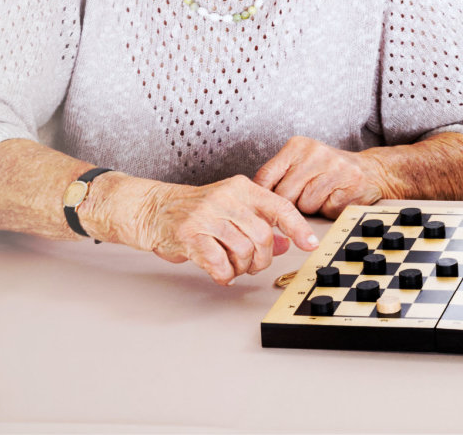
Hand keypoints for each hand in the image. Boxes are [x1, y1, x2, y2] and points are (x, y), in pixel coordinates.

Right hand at [133, 176, 317, 284]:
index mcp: (240, 187)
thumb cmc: (193, 209)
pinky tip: (221, 273)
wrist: (152, 208)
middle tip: (252, 264)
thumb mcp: (230, 208)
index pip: (279, 206)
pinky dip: (225, 275)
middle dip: (262, 259)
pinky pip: (220, 264)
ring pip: (244, 252)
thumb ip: (258, 223)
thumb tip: (286, 242)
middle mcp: (226, 198)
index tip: (310, 244)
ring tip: (232, 266)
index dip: (298, 228)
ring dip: (241, 268)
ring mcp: (207, 216)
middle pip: (263, 236)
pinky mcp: (190, 235)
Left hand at [254, 136, 392, 217]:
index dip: (264, 197)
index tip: (266, 207)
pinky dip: (329, 211)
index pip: (265, 177)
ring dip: (312, 209)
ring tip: (324, 195)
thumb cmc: (329, 171)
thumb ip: (279, 176)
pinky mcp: (350, 186)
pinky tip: (336, 198)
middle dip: (291, 205)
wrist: (372, 171)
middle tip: (304, 197)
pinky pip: (325, 211)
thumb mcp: (301, 163)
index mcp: (297, 146)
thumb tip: (254, 201)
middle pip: (283, 195)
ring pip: (304, 206)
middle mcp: (314, 153)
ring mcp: (334, 169)